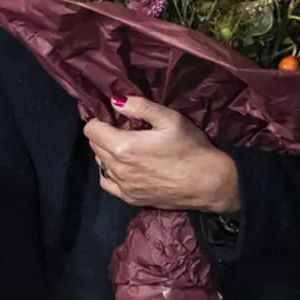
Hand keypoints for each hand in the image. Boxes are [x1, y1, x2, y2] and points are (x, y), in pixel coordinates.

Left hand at [85, 97, 239, 213]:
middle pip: (94, 146)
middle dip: (104, 134)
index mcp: (123, 146)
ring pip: (100, 164)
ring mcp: (123, 186)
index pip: (91, 130)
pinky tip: (124, 167)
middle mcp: (118, 169)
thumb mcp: (170, 119)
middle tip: (123, 129)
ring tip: (127, 147)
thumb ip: (140, 106)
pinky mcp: (131, 199)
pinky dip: (110, 172)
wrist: (209, 184)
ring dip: (107, 153)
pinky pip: (108, 183)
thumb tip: (115, 100)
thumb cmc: (191, 148)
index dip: (99, 119)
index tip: (114, 117)